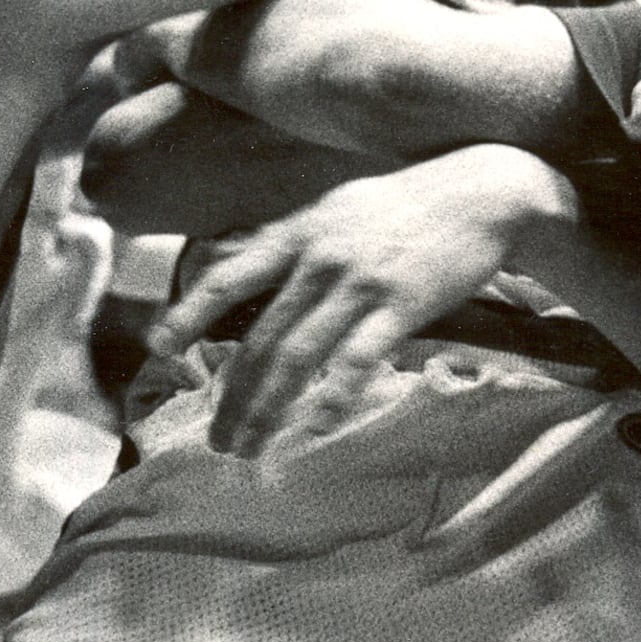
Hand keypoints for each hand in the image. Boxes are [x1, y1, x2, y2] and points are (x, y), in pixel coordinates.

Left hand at [150, 147, 574, 454]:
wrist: (480, 193)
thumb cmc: (406, 204)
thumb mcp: (337, 208)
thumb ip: (296, 243)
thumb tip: (253, 274)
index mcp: (297, 233)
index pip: (228, 277)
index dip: (189, 313)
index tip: (160, 347)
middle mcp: (318, 258)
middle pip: (259, 338)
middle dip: (232, 395)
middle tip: (217, 439)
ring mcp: (358, 282)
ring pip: (297, 357)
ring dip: (268, 410)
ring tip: (252, 449)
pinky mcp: (400, 305)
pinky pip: (357, 359)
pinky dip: (332, 398)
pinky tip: (315, 428)